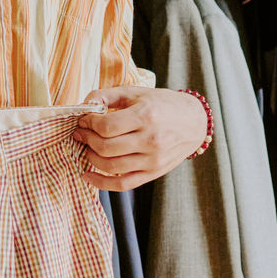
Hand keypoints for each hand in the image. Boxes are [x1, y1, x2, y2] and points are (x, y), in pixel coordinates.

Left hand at [73, 86, 207, 190]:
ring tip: (88, 147)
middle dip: (86, 139)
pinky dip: (101, 183)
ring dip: (91, 157)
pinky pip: (123, 184)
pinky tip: (88, 175)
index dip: (88, 123)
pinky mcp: (154, 172)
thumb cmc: (163, 104)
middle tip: (81, 133)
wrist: (195, 122)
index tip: (83, 120)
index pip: (106, 126)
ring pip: (111, 166)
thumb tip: (83, 105)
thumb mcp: (136, 92)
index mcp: (146, 116)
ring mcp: (153, 159)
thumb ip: (107, 95)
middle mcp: (151, 140)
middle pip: (106, 147)